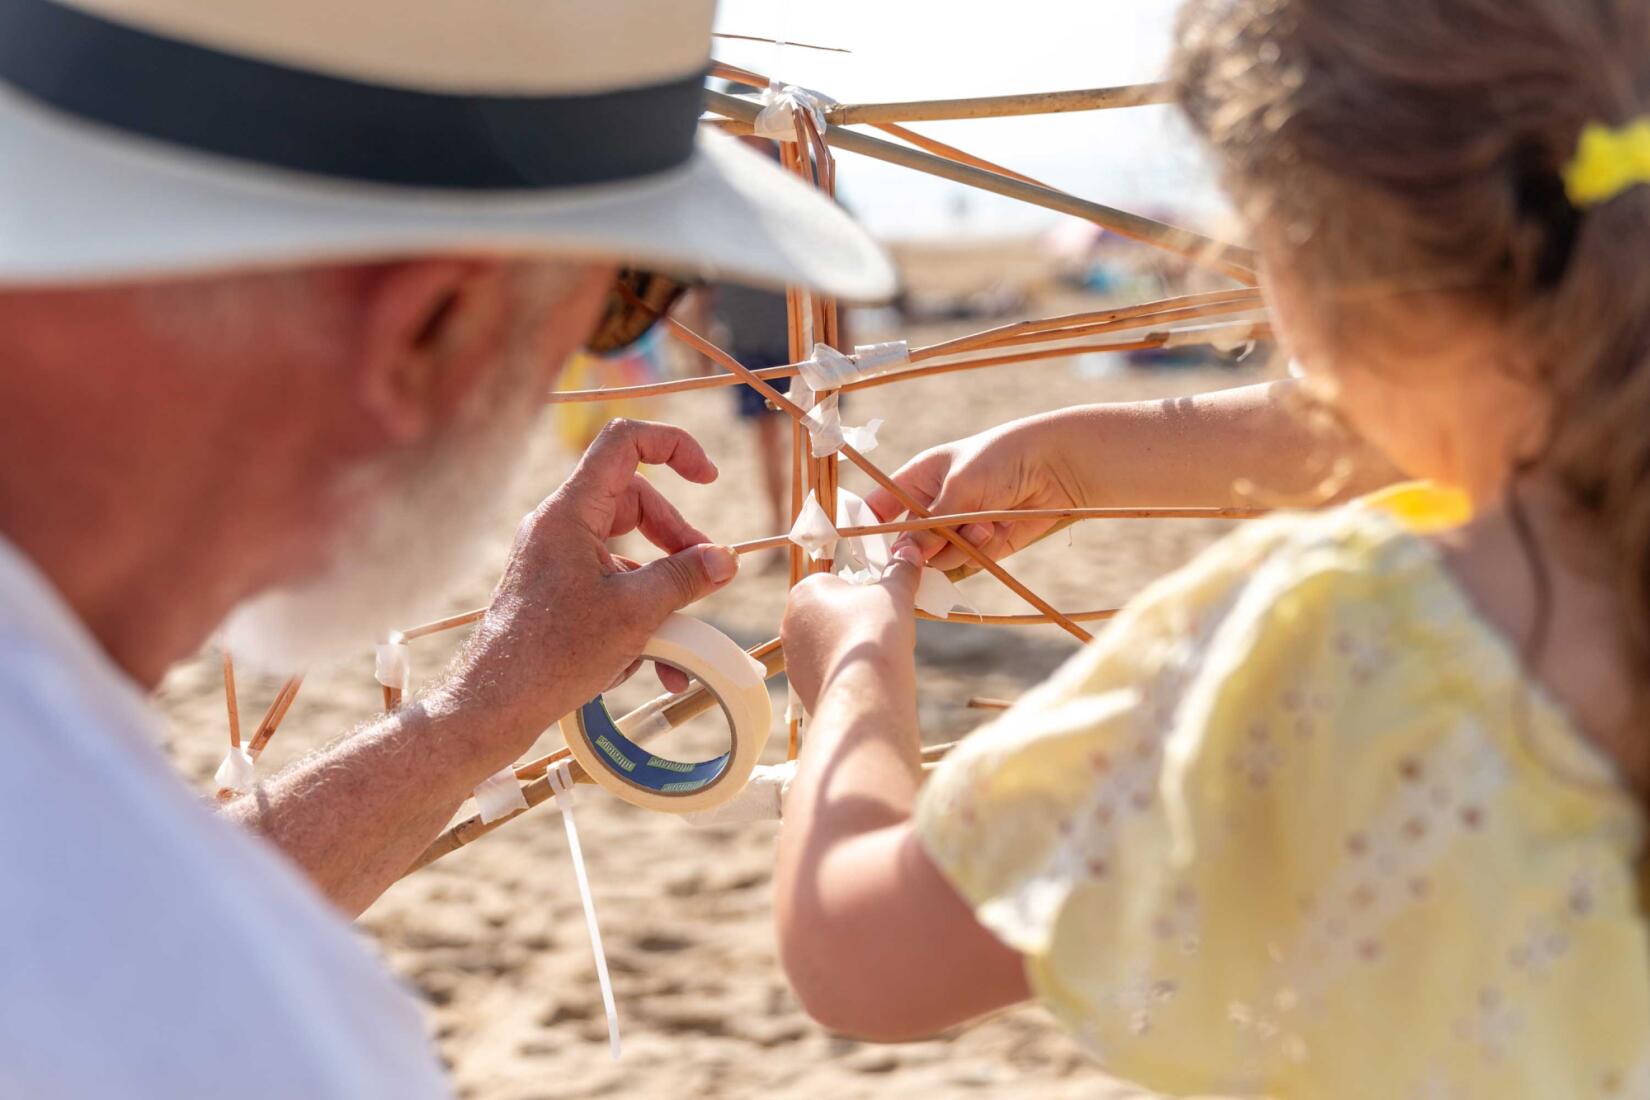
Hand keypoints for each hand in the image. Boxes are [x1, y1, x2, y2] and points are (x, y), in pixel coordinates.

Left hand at [441, 419, 738, 749]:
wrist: (495, 704)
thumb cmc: (554, 654)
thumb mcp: (636, 612)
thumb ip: (685, 577)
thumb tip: (725, 559)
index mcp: (571, 512)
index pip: (624, 442)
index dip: (673, 446)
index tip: (708, 477)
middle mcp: (559, 526)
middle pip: (634, 501)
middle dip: (678, 537)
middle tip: (708, 572)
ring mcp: (555, 558)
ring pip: (625, 548)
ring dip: (662, 585)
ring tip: (687, 630)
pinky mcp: (556, 590)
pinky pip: (609, 584)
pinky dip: (639, 611)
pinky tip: (659, 662)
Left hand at [781, 549, 920, 714]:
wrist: (864, 690)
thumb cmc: (876, 630)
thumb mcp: (895, 594)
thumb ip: (901, 571)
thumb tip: (910, 550)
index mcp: (805, 591)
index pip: (835, 584)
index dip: (862, 596)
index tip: (879, 609)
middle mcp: (790, 622)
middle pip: (828, 615)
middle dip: (852, 622)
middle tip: (878, 633)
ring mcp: (792, 656)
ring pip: (826, 645)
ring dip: (847, 649)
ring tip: (872, 658)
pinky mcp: (800, 684)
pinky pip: (825, 672)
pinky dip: (843, 674)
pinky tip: (862, 678)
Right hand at [864, 415, 1086, 571]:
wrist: (1055, 466)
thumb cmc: (1001, 458)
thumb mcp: (958, 487)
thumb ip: (930, 525)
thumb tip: (904, 558)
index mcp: (916, 481)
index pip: (877, 510)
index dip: (870, 531)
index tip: (873, 553)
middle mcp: (932, 507)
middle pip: (908, 546)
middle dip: (928, 546)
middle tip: (947, 534)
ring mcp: (956, 529)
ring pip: (939, 560)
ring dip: (962, 546)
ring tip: (987, 523)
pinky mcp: (982, 547)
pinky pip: (969, 563)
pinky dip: (985, 550)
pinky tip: (1001, 527)